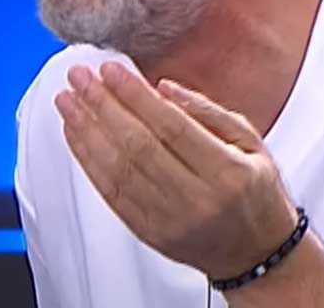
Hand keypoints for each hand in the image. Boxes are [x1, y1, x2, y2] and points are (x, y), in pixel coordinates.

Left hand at [55, 62, 298, 279]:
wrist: (256, 253)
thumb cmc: (255, 191)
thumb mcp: (251, 143)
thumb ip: (209, 112)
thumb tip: (163, 88)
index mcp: (227, 171)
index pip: (172, 127)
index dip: (136, 96)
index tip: (111, 70)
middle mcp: (197, 198)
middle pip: (138, 146)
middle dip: (103, 106)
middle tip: (79, 77)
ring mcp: (169, 220)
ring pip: (118, 170)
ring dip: (87, 131)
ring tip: (67, 101)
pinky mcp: (149, 233)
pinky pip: (111, 194)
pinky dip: (89, 161)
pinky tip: (76, 135)